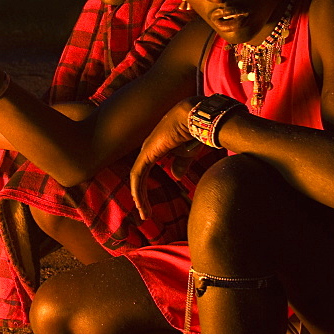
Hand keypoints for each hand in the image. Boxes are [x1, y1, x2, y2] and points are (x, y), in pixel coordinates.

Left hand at [131, 97, 199, 219]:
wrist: (196, 119)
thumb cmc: (195, 132)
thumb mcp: (188, 154)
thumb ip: (181, 164)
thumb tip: (175, 176)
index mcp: (158, 148)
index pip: (146, 171)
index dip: (146, 188)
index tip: (151, 205)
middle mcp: (149, 149)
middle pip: (140, 176)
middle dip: (141, 196)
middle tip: (146, 214)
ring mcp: (146, 151)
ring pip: (137, 178)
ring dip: (139, 197)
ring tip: (145, 214)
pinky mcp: (147, 154)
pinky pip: (137, 176)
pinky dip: (137, 190)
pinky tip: (139, 203)